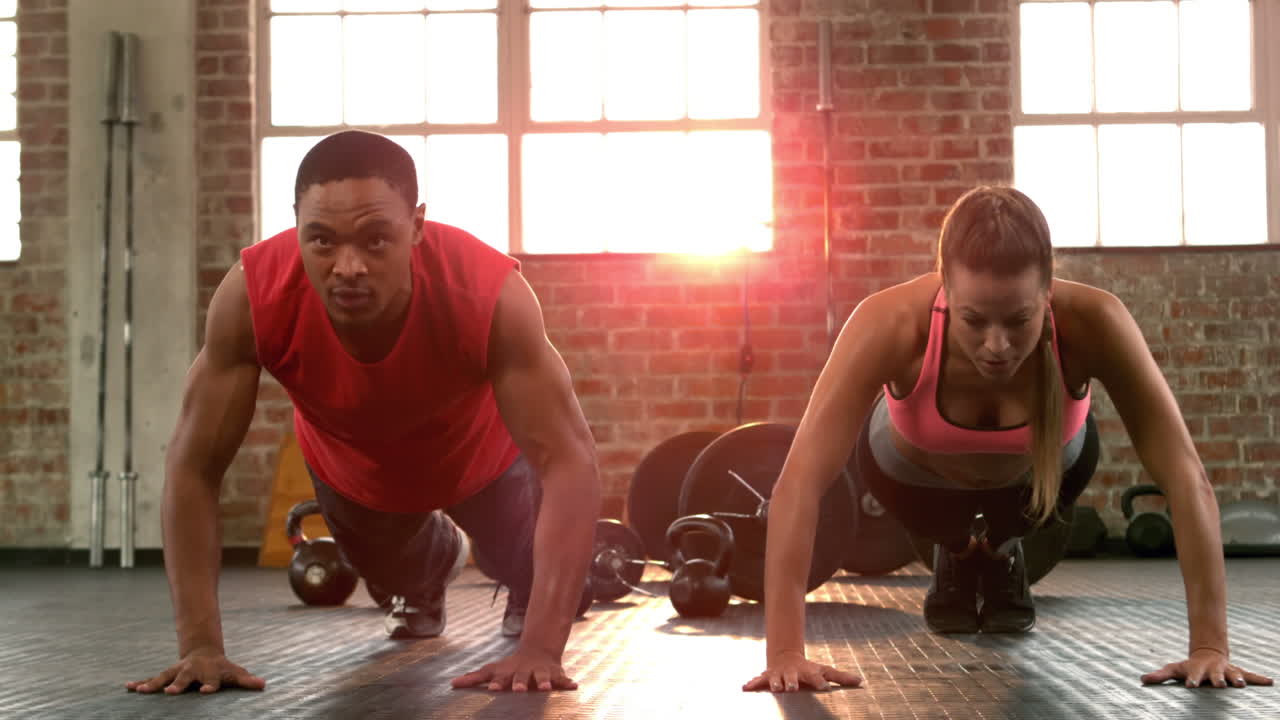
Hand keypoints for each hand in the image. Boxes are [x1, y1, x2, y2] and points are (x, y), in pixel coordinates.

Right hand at [126, 648, 265, 694]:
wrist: (205, 653)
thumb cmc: (222, 668)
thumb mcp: (234, 673)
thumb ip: (246, 680)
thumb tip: (263, 684)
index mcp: (209, 673)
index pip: (211, 681)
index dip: (210, 686)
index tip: (206, 692)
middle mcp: (192, 671)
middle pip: (185, 678)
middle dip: (177, 685)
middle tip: (170, 692)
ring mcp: (177, 672)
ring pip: (164, 677)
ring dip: (153, 684)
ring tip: (140, 690)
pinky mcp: (166, 675)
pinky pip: (152, 679)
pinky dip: (140, 683)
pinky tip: (128, 687)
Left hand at [451, 649, 576, 691]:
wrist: (538, 650)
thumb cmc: (511, 666)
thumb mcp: (493, 669)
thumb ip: (474, 678)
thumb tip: (452, 684)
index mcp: (509, 672)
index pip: (502, 678)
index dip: (498, 683)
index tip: (493, 690)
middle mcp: (525, 671)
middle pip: (522, 677)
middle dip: (521, 683)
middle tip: (519, 690)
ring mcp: (541, 672)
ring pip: (543, 677)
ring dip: (544, 682)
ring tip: (546, 688)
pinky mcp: (555, 674)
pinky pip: (563, 678)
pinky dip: (568, 682)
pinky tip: (574, 686)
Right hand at [743, 651, 861, 692]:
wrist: (786, 658)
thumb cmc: (809, 669)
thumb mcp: (824, 670)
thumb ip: (841, 677)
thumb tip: (861, 682)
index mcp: (807, 672)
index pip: (815, 677)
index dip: (820, 682)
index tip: (824, 687)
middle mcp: (792, 673)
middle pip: (793, 678)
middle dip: (791, 682)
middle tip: (791, 688)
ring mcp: (779, 674)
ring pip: (775, 679)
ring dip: (774, 683)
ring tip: (774, 688)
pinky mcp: (767, 677)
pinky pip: (758, 680)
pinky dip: (752, 683)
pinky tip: (745, 688)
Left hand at [1141, 648, 1273, 688]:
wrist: (1207, 654)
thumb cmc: (1189, 666)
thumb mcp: (1174, 669)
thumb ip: (1160, 676)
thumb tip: (1142, 679)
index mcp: (1198, 671)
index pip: (1193, 676)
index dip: (1192, 680)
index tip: (1191, 685)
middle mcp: (1213, 671)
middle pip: (1216, 676)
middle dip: (1217, 680)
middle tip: (1220, 684)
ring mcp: (1226, 671)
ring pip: (1233, 675)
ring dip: (1237, 679)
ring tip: (1241, 685)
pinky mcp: (1237, 672)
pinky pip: (1250, 675)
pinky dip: (1259, 678)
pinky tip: (1270, 682)